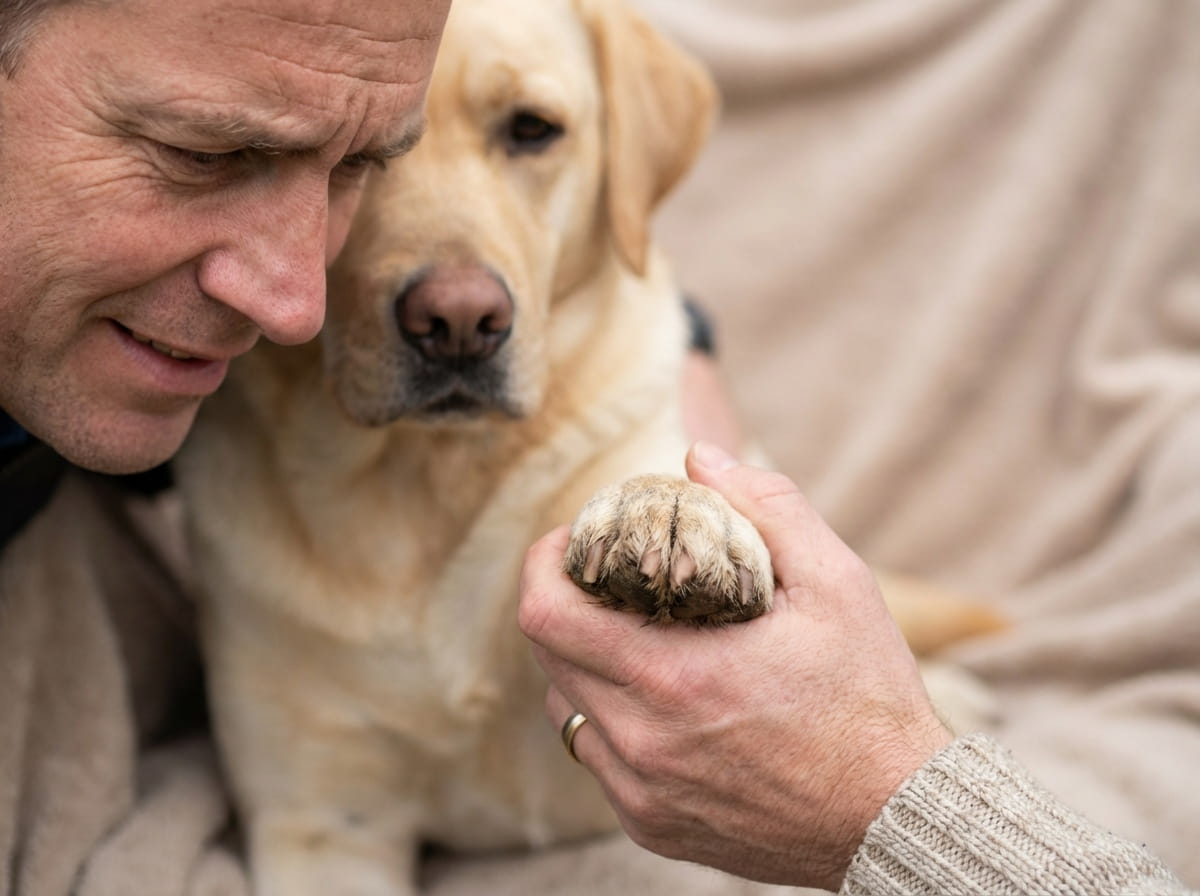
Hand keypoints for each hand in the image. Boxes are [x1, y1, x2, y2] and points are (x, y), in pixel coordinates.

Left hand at [518, 442, 952, 890]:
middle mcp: (644, 741)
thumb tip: (698, 456)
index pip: (547, 615)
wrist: (894, 818)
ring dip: (584, 663)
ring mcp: (642, 791)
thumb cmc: (869, 697)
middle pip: (547, 658)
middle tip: (606, 581)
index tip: (573, 543)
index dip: (544, 565)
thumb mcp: (837, 584)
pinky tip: (662, 702)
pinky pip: (598, 758)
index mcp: (676, 677)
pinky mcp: (652, 825)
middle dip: (563, 604)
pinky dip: (611, 719)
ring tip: (634, 638)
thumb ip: (766, 508)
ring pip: (566, 709)